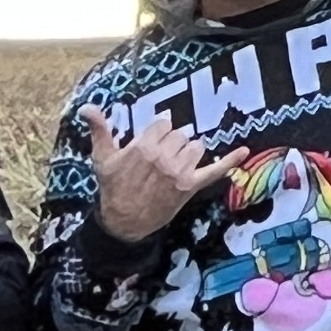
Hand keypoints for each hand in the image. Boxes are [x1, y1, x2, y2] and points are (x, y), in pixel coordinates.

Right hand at [81, 103, 244, 245]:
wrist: (123, 222)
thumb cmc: (113, 188)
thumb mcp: (103, 158)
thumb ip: (99, 129)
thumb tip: (87, 107)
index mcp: (143, 146)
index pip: (163, 124)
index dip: (156, 134)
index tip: (150, 146)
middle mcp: (164, 157)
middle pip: (180, 135)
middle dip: (171, 144)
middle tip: (158, 161)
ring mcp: (179, 172)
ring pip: (195, 147)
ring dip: (187, 153)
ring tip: (173, 167)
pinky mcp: (191, 186)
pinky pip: (215, 170)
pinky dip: (230, 161)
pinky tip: (243, 151)